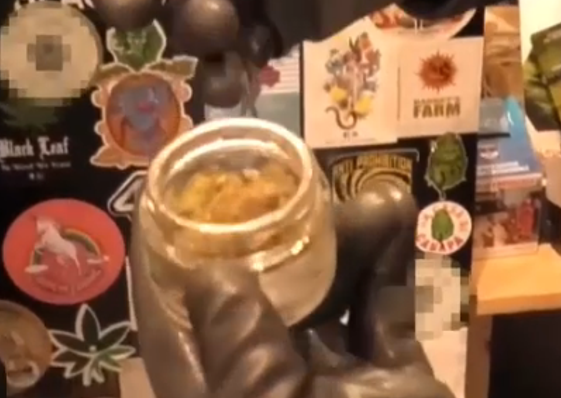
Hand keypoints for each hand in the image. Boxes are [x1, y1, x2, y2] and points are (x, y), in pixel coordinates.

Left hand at [130, 187, 454, 397]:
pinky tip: (394, 215)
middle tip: (290, 183)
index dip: (166, 267)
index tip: (169, 202)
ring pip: (325, 298)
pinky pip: (385, 313)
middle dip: (275, 237)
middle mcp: (269, 390)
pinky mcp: (394, 386)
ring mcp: (334, 389)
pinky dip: (389, 263)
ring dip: (341, 241)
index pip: (175, 328)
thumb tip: (207, 275)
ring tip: (364, 194)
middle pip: (257, 298)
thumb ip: (235, 342)